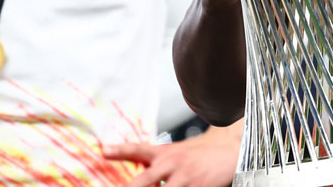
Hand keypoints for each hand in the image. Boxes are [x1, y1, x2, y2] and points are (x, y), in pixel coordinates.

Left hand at [104, 124, 239, 186]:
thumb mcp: (174, 152)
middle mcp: (172, 163)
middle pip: (143, 181)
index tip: (102, 151)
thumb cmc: (198, 154)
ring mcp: (185, 177)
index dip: (119, 151)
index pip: (137, 149)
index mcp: (164, 153)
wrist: (229, 151)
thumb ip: (152, 160)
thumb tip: (126, 168)